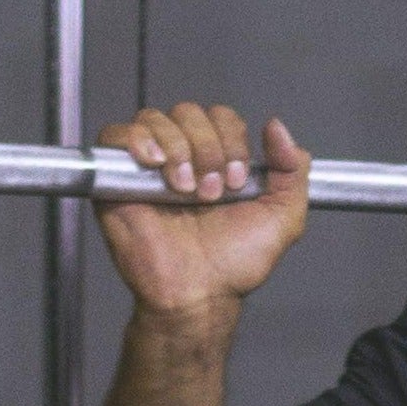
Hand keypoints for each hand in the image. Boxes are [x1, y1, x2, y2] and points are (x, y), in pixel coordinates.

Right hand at [94, 104, 310, 320]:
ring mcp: (149, 167)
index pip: (222, 117)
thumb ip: (292, 170)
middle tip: (211, 191)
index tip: (236, 181)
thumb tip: (278, 127)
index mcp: (218, 160)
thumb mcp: (282, 216)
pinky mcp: (117, 180)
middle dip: (207, 147)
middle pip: (189, 111)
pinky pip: (114, 134)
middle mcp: (183, 158)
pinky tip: (156, 166)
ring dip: (178, 148)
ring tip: (185, 189)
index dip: (232, 139)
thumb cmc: (233, 264)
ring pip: (155, 118)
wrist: (198, 294)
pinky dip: (137, 140)